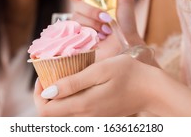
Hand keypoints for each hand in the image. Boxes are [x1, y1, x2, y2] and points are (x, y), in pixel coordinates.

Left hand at [34, 54, 155, 115]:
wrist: (152, 90)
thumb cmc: (129, 74)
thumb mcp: (100, 70)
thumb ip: (73, 82)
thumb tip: (47, 91)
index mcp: (83, 105)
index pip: (45, 111)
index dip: (38, 94)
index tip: (43, 76)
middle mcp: (85, 118)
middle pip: (51, 116)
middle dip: (45, 96)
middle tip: (52, 75)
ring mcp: (92, 120)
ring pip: (62, 116)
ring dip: (56, 99)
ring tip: (64, 77)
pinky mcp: (98, 118)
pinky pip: (74, 115)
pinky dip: (68, 101)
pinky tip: (77, 85)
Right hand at [62, 0, 143, 56]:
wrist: (127, 43)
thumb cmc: (127, 22)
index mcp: (92, 1)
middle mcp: (83, 11)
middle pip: (76, 4)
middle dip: (92, 11)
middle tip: (107, 17)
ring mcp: (80, 24)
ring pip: (77, 17)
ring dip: (94, 23)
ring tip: (107, 29)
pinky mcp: (78, 36)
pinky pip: (78, 29)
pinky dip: (92, 31)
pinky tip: (102, 36)